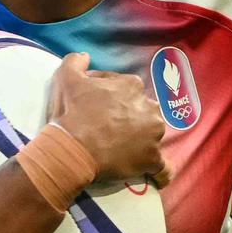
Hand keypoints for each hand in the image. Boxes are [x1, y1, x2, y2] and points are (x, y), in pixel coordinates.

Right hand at [45, 53, 166, 188]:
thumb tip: (85, 56)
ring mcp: (153, 135)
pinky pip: (164, 169)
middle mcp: (149, 107)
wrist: (71, 149)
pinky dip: (161, 172)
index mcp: (132, 86)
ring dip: (143, 143)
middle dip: (131, 121)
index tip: (99, 111)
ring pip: (153, 137)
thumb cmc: (71, 113)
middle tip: (110, 133)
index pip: (127, 90)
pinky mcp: (152, 159)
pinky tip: (157, 175)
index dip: (112, 100)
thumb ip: (75, 62)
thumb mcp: (67, 79)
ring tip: (125, 153)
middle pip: (143, 113)